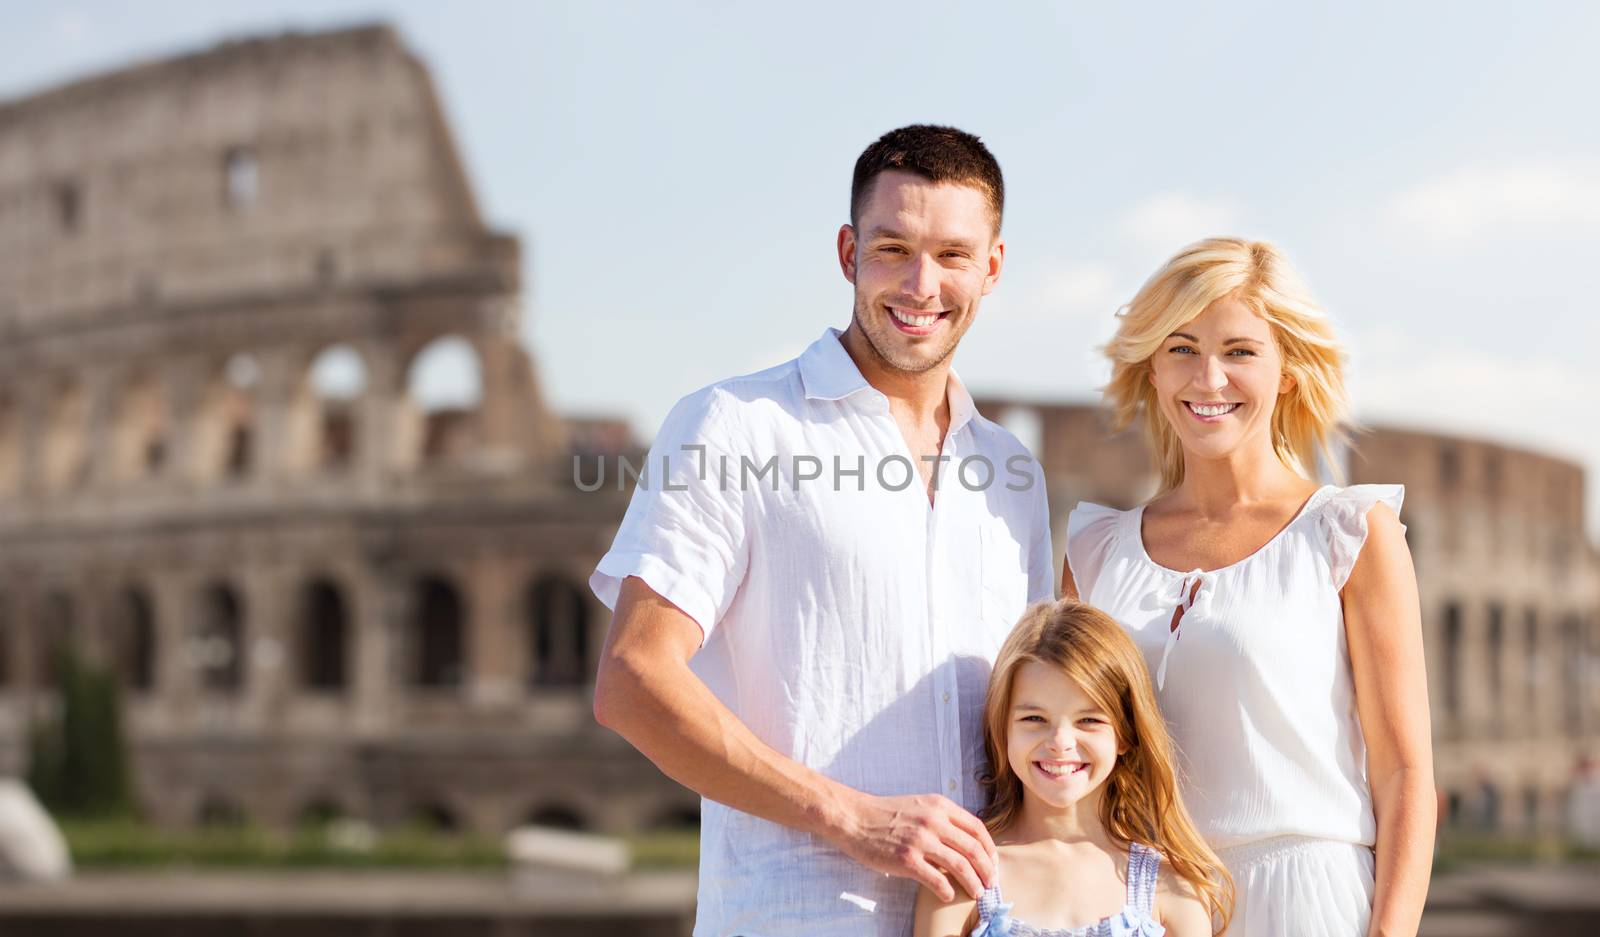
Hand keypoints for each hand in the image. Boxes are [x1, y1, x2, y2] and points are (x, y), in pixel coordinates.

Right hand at [831, 792, 997, 901]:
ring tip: (977, 892)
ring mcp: (920, 840)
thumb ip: (943, 817)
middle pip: (973, 849)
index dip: (990, 848)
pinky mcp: (907, 860)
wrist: (854, 818)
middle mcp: (933, 821)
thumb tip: (966, 841)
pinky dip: (947, 891)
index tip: (992, 863)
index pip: (977, 828)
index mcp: (939, 805)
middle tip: (991, 883)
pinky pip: (936, 880)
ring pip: (960, 865)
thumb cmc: (886, 813)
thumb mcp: (920, 805)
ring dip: (974, 883)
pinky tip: (948, 896)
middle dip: (987, 870)